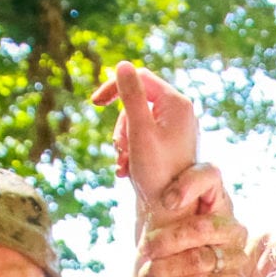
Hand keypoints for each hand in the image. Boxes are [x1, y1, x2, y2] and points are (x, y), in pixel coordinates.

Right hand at [91, 61, 199, 207]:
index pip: (140, 77)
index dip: (115, 86)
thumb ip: (130, 97)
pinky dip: (131, 149)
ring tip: (123, 163)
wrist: (172, 212)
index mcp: (176, 103)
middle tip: (119, 148)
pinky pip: (143, 135)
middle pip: (136, 101)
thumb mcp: (139, 131)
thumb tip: (122, 64)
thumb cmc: (157, 173)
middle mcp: (181, 111)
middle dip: (121, 123)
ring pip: (136, 120)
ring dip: (123, 139)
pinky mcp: (171, 143)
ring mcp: (177, 128)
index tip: (94, 103)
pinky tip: (126, 169)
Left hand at [137, 166, 249, 276]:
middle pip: (201, 226)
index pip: (210, 175)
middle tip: (144, 251)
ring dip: (166, 269)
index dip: (188, 184)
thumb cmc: (164, 251)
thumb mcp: (156, 218)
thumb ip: (154, 193)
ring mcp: (238, 254)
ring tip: (147, 276)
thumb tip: (131, 162)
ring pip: (200, 258)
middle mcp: (231, 225)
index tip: (165, 202)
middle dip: (166, 241)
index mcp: (214, 200)